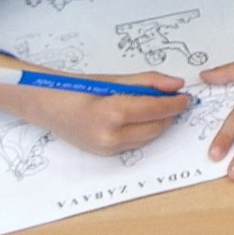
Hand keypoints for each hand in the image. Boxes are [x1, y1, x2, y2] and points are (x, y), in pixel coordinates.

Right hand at [0, 56, 191, 154]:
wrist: (47, 106)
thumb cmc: (77, 88)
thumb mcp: (114, 79)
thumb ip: (148, 82)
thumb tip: (177, 85)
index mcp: (112, 112)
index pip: (157, 109)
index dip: (175, 103)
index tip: (186, 96)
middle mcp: (110, 135)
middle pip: (157, 127)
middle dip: (170, 114)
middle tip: (176, 99)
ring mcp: (107, 148)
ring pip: (149, 137)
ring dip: (159, 123)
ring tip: (159, 106)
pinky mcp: (106, 155)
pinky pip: (135, 143)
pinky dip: (143, 130)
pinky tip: (141, 118)